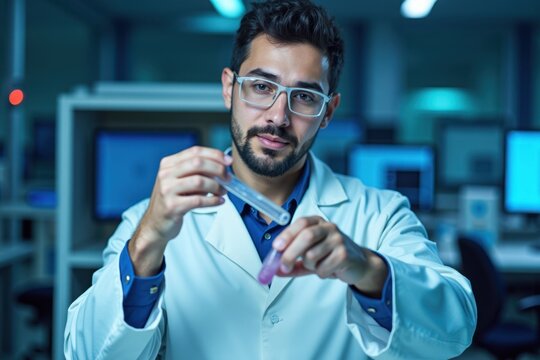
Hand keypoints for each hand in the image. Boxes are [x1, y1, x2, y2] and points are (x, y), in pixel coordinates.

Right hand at [130, 146, 231, 275]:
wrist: (156, 224)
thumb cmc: (173, 200)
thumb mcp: (181, 181)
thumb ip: (197, 172)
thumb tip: (222, 167)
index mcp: (168, 164)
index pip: (195, 151)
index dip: (215, 154)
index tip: (228, 161)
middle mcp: (165, 174)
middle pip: (198, 163)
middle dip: (218, 169)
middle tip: (228, 178)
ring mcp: (167, 190)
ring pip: (200, 181)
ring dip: (216, 186)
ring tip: (223, 191)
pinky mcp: (172, 206)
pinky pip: (198, 200)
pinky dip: (213, 200)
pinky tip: (219, 201)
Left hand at [273, 216, 387, 296]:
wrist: (359, 264)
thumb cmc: (330, 256)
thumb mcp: (309, 257)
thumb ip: (292, 263)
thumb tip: (274, 270)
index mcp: (318, 223)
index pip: (301, 223)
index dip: (287, 234)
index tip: (276, 247)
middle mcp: (329, 227)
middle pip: (306, 236)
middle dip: (290, 253)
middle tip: (283, 267)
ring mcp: (338, 239)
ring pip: (312, 255)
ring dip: (309, 266)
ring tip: (317, 266)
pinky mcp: (345, 254)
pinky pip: (323, 267)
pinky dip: (320, 273)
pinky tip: (328, 270)